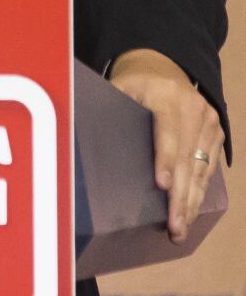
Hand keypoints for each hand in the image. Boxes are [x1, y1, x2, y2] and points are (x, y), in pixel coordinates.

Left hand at [110, 48, 224, 243]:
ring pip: (201, 169)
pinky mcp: (217, 134)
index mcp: (167, 96)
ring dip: (191, 202)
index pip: (167, 133)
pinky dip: (199, 192)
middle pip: (187, 159)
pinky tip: (191, 212)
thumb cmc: (134, 81)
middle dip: (180, 197)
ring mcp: (209, 122)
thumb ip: (107, 106)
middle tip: (173, 227)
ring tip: (180, 229)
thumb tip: (78, 130)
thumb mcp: (118, 85)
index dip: (164, 160)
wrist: (165, 65)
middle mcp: (194, 109)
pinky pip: (208, 168)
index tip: (161, 185)